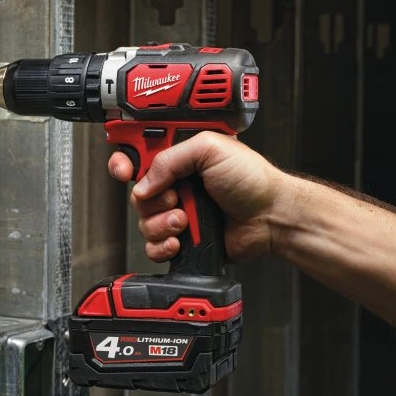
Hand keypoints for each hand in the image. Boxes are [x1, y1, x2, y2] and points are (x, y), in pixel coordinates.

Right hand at [108, 131, 284, 262]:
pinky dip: (163, 245)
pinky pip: (154, 246)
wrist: (271, 217)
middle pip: (138, 194)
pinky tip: (181, 240)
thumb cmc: (252, 180)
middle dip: (153, 200)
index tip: (124, 171)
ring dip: (161, 224)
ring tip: (185, 221)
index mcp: (180, 157)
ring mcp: (179, 212)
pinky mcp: (182, 238)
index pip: (139, 155)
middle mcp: (177, 184)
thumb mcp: (210, 149)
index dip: (124, 163)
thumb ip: (171, 158)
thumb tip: (144, 182)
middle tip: (176, 199)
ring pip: (144, 222)